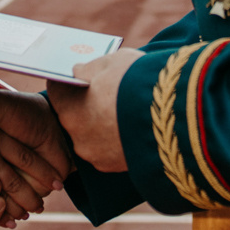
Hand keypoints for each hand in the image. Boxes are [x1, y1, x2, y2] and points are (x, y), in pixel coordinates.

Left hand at [46, 47, 144, 172]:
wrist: (172, 116)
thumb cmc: (138, 82)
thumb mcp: (114, 62)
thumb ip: (92, 67)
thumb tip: (79, 71)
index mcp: (67, 102)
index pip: (57, 89)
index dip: (69, 81)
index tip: (79, 78)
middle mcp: (72, 130)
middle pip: (72, 114)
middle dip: (84, 105)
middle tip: (104, 95)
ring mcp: (90, 151)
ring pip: (89, 135)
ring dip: (100, 126)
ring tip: (122, 115)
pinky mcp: (110, 167)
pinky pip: (106, 151)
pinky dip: (114, 142)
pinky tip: (130, 131)